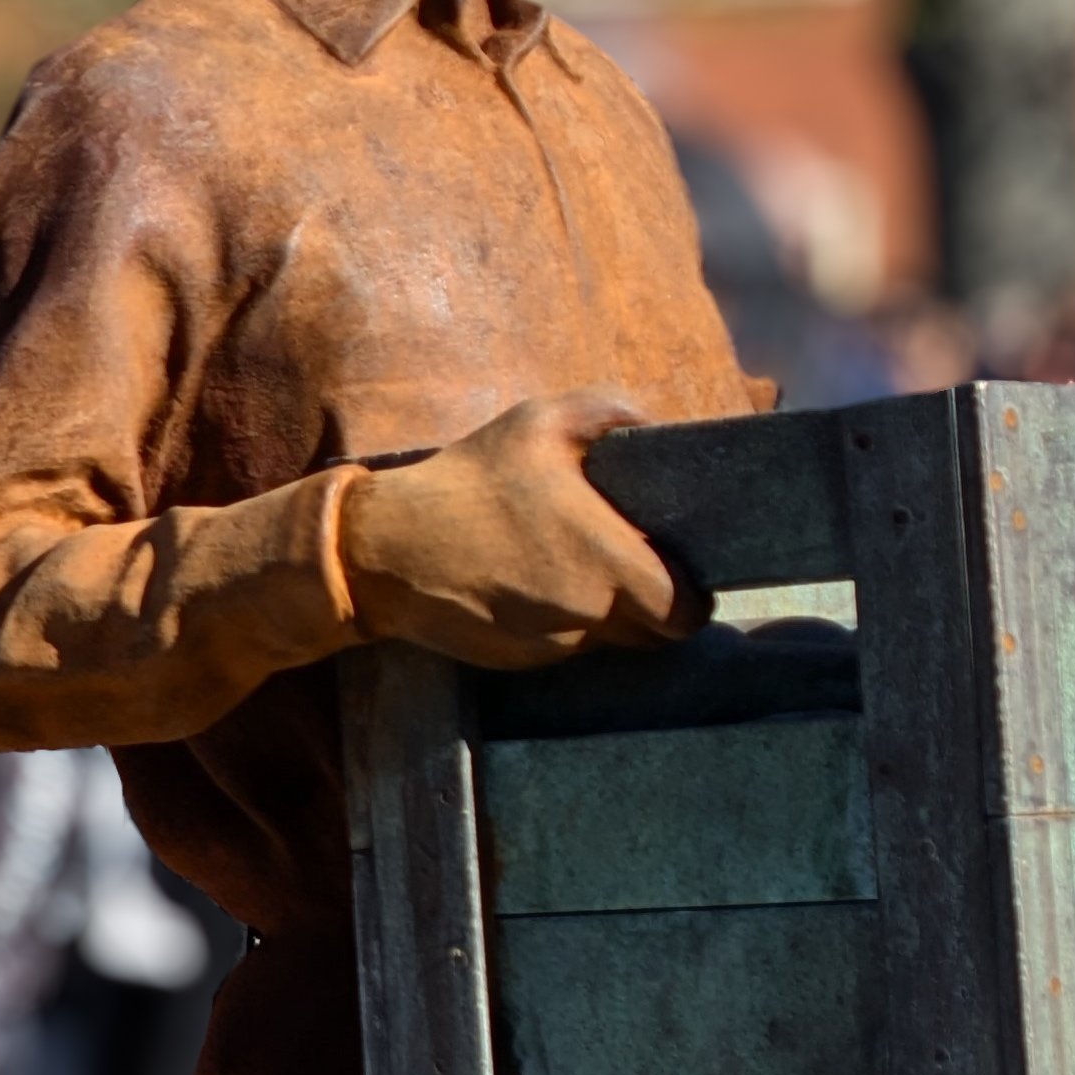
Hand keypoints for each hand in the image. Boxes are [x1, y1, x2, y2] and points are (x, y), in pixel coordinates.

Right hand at [338, 391, 686, 670]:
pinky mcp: (522, 661)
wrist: (384, 550)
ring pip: (608, 640)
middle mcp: (588, 614)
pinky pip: (566, 647)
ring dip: (607, 614)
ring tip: (574, 569)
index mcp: (607, 561)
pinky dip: (563, 624)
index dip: (690, 596)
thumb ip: (610, 413)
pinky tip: (533, 586)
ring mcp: (554, 644)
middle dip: (653, 606)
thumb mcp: (540, 423)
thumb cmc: (470, 482)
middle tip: (634, 568)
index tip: (678, 572)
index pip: (682, 611)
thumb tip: (656, 423)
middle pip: (653, 632)